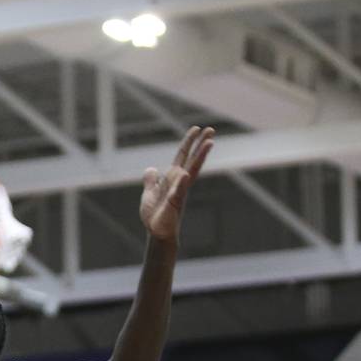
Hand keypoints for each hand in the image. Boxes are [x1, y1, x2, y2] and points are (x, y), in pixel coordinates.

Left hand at [139, 126, 214, 241]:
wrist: (156, 232)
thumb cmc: (155, 214)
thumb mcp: (149, 192)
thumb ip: (151, 180)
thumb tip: (151, 169)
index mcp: (173, 178)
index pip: (182, 157)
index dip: (189, 143)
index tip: (197, 129)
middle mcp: (179, 182)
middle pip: (192, 160)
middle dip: (201, 144)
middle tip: (212, 129)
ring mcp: (179, 192)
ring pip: (191, 171)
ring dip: (200, 157)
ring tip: (209, 143)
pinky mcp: (174, 204)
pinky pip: (178, 192)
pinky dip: (180, 183)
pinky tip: (184, 174)